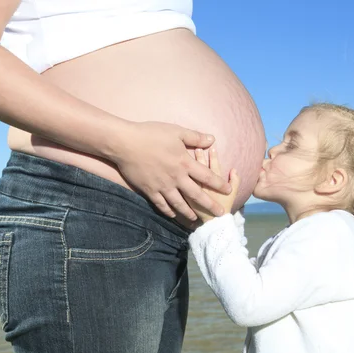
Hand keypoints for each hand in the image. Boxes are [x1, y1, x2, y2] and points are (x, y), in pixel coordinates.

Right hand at [113, 121, 231, 220]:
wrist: (125, 144)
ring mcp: (162, 186)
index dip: (219, 184)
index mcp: (184, 163)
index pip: (207, 176)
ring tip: (196, 219)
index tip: (229, 190)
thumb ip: (195, 137)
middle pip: (196, 195)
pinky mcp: (149, 191)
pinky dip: (168, 211)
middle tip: (220, 214)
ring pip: (179, 204)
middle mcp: (176, 178)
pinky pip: (161, 204)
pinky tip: (173, 215)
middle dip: (210, 205)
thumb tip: (213, 140)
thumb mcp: (176, 131)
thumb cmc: (151, 134)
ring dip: (189, 212)